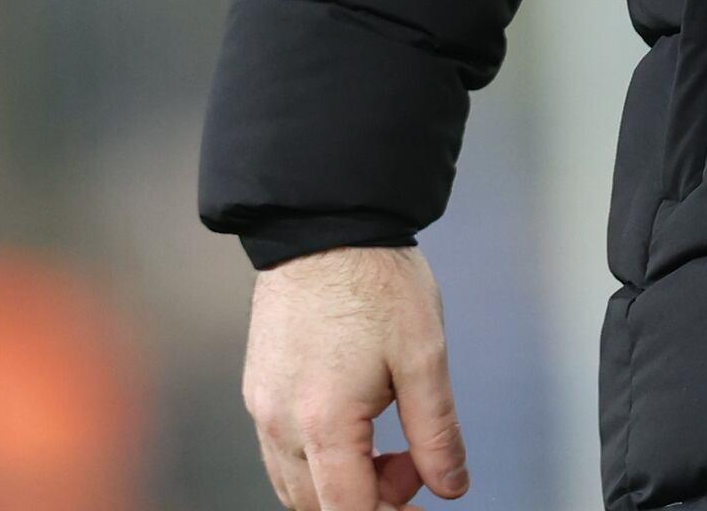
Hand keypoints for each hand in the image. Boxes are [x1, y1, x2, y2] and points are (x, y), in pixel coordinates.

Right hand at [242, 245, 469, 507]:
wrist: (324, 223)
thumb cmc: (373, 279)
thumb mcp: (424, 356)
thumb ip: (436, 431)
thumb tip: (449, 484)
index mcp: (323, 422)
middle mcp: (280, 422)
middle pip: (317, 506)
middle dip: (370, 501)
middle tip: (415, 466)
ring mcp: (261, 406)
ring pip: (295, 484)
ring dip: (342, 484)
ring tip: (390, 443)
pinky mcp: (257, 388)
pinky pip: (282, 451)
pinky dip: (320, 459)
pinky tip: (357, 425)